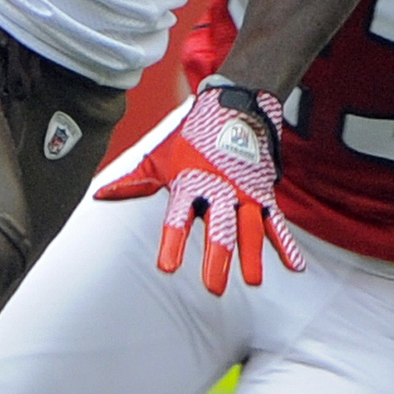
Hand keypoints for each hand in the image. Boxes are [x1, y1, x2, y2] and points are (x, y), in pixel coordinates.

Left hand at [94, 82, 305, 294]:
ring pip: (251, 228)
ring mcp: (245, 192)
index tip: (168, 268)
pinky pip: (277, 222)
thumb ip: (134, 182)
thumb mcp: (160, 157)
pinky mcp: (264, 194)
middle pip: (219, 228)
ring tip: (253, 282)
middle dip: (217, 258)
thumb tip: (99, 196)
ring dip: (252, 256)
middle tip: (214, 288)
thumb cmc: (191, 137)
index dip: (173, 242)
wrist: (234, 105)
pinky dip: (286, 244)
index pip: (179, 218)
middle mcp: (220, 190)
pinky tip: (294, 268)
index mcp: (190, 183)